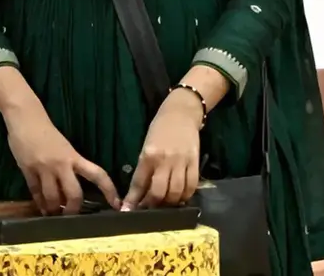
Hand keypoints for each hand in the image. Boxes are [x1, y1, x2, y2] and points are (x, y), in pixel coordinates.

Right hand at [0, 67, 119, 214]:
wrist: (26, 118)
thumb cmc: (46, 131)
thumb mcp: (64, 147)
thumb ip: (69, 165)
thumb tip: (72, 187)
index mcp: (74, 156)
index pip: (97, 174)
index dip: (109, 190)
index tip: (117, 204)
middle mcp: (62, 164)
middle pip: (74, 194)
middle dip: (74, 209)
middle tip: (71, 216)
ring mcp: (44, 168)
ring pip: (53, 198)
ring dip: (54, 210)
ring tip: (53, 215)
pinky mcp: (28, 170)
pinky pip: (36, 193)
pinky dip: (39, 203)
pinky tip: (41, 209)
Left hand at [122, 89, 202, 209]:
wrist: (181, 112)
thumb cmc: (160, 128)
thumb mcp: (146, 145)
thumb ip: (144, 167)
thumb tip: (139, 192)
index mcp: (149, 154)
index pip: (139, 183)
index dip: (133, 200)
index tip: (128, 212)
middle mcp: (165, 159)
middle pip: (158, 192)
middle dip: (152, 206)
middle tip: (149, 210)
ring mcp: (182, 161)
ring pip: (176, 193)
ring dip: (169, 204)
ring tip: (165, 206)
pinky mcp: (195, 162)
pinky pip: (191, 186)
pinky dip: (185, 196)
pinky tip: (180, 198)